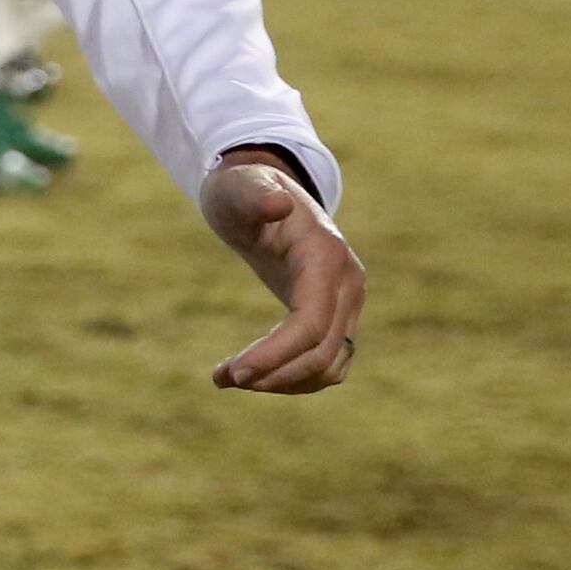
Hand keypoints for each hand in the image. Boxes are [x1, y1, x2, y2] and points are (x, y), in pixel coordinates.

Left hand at [202, 149, 362, 394]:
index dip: (277, 354)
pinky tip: (252, 373)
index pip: (311, 323)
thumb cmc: (243, 190)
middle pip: (322, 352)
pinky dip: (292, 375)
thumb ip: (254, 195)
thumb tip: (277, 203)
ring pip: (328, 365)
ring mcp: (347, 302)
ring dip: (283, 381)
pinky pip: (324, 360)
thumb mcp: (239, 188)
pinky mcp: (336, 316)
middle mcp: (347, 284)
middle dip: (274, 374)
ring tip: (229, 378)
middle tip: (223, 379)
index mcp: (326, 257)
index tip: (236, 373)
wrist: (263, 193)